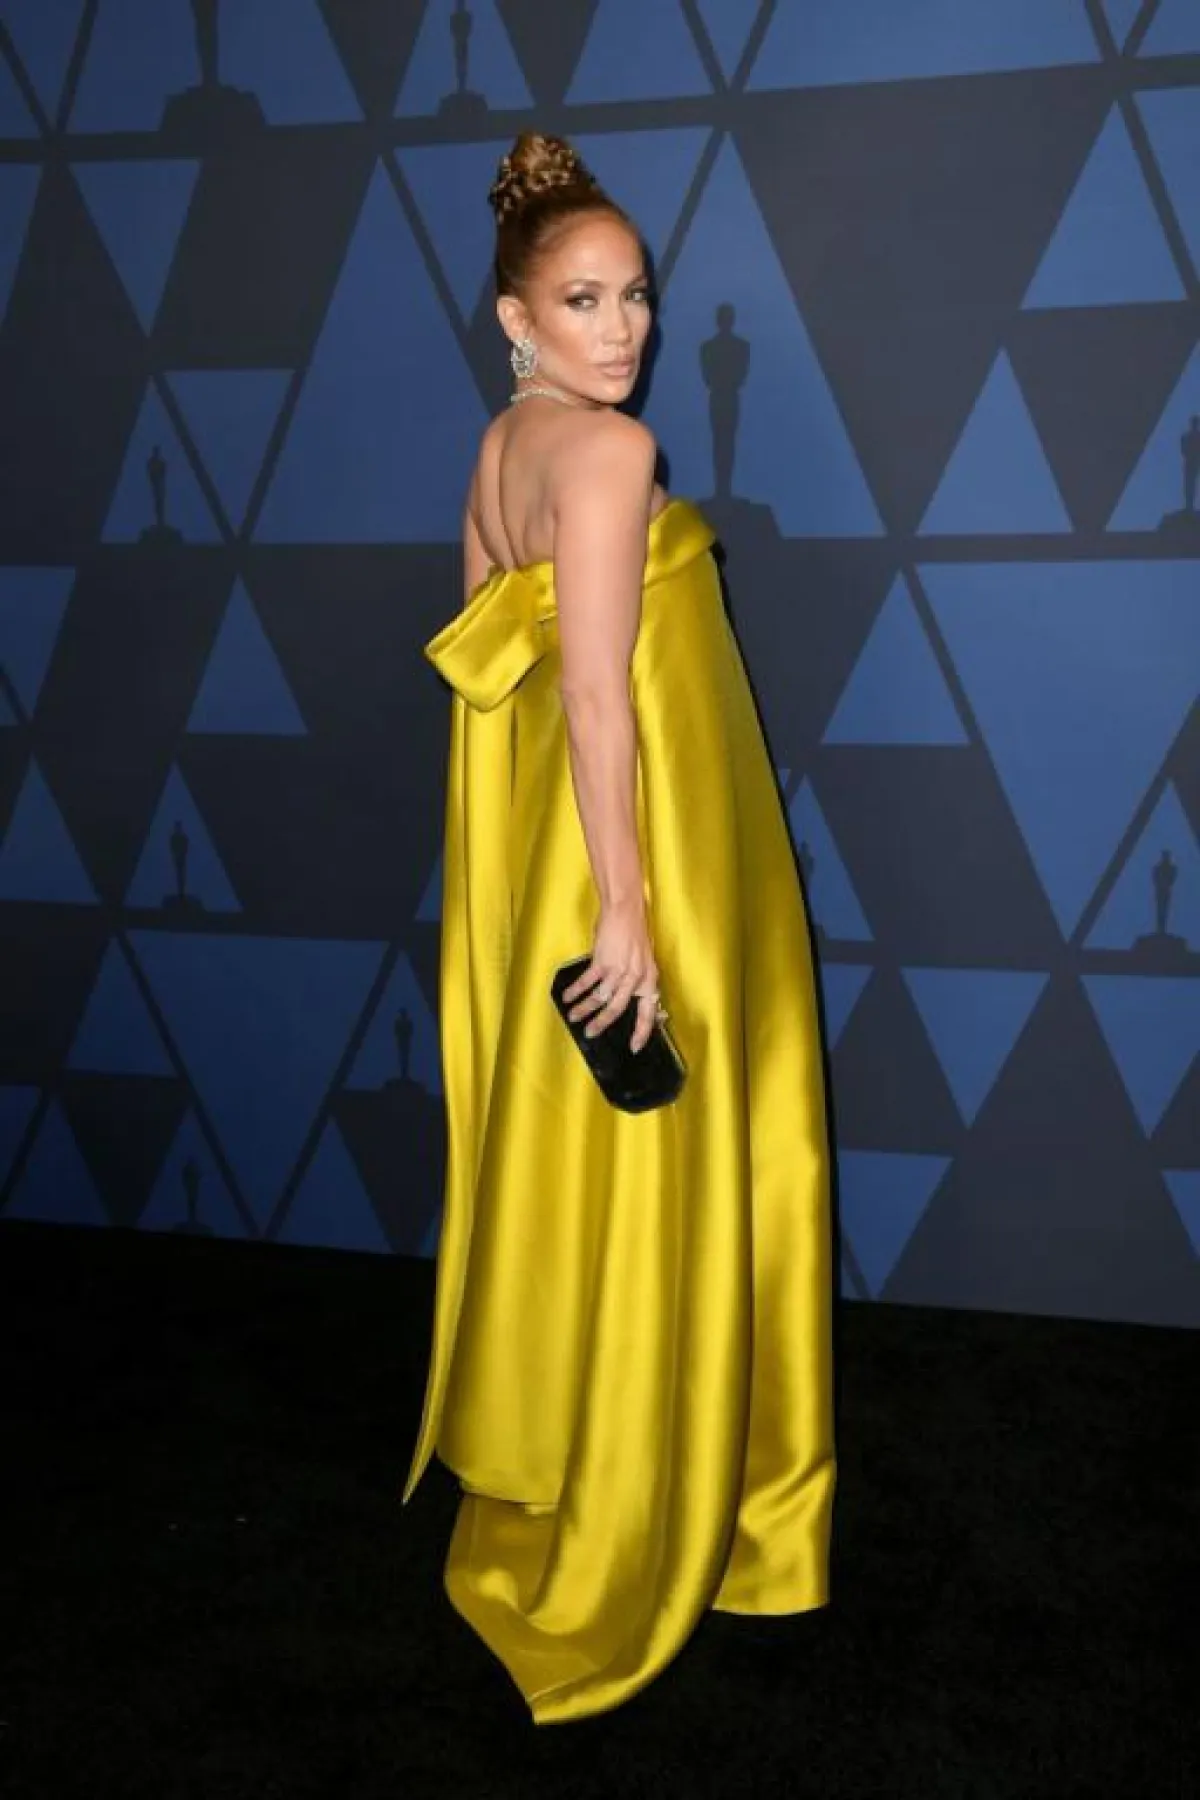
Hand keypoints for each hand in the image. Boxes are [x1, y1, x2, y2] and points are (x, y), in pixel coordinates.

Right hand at [561, 897, 660, 1052]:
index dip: (642, 1032)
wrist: (625, 911)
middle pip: (617, 1009)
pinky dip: (575, 991)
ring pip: (599, 998)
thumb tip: (626, 997)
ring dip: (583, 1009)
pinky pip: (587, 982)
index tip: (634, 1047)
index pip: (648, 1013)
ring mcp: (618, 970)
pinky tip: (567, 997)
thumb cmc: (635, 933)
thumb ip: (637, 979)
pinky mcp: (602, 961)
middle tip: (590, 1033)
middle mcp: (635, 978)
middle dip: (601, 1023)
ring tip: (572, 1016)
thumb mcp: (643, 960)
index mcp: (649, 980)